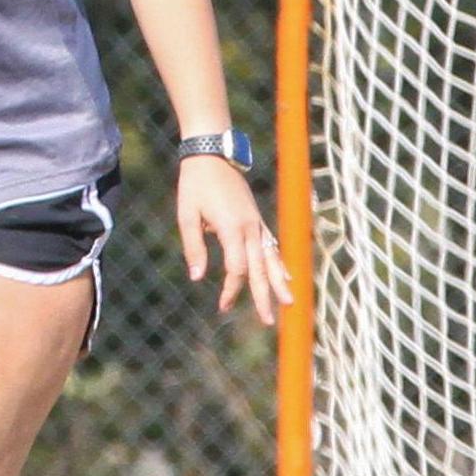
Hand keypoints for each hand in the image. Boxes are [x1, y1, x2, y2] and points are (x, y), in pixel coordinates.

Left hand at [178, 157, 291, 326]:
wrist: (213, 154)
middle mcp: (250, 228)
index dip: (232, 290)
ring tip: (288, 302)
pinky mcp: (257, 219)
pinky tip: (285, 274)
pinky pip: (271, 245)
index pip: (237, 268)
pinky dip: (279, 262)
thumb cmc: (195, 185)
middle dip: (265, 295)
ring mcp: (257, 223)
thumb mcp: (187, 215)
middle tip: (270, 321)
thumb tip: (198, 277)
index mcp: (232, 228)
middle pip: (260, 268)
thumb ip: (194, 247)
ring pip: (272, 257)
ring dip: (279, 281)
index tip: (223, 307)